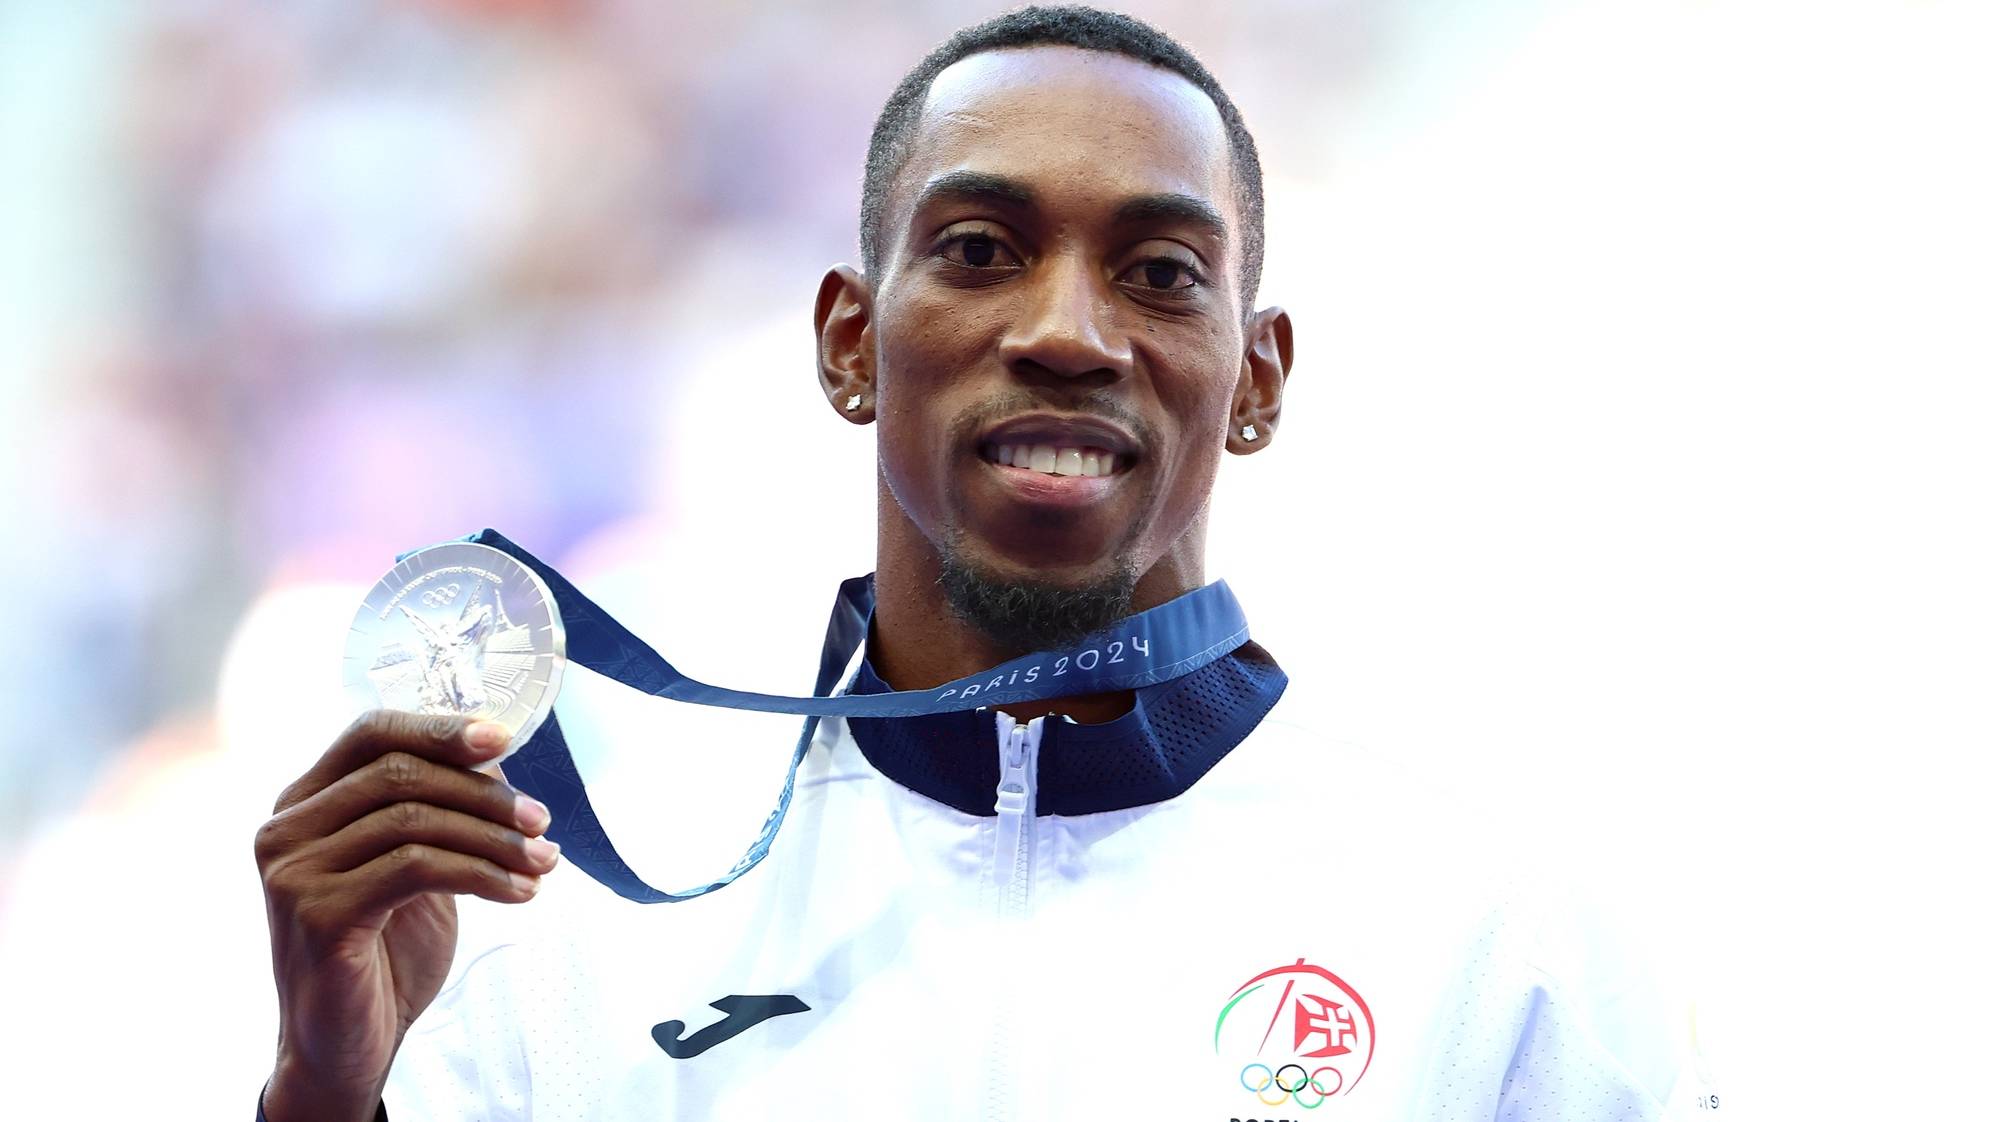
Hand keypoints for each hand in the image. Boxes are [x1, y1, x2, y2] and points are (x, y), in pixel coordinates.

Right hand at [254, 711, 556, 1121]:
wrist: (347, 1043)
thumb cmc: (383, 950)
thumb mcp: (413, 866)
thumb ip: (436, 809)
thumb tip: (494, 756)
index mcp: (305, 803)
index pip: (370, 732)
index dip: (439, 727)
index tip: (504, 738)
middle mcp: (287, 829)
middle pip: (400, 773)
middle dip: (484, 794)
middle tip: (540, 821)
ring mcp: (294, 871)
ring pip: (414, 820)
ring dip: (495, 839)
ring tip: (543, 861)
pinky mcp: (316, 913)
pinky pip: (417, 868)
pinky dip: (482, 874)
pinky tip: (520, 893)